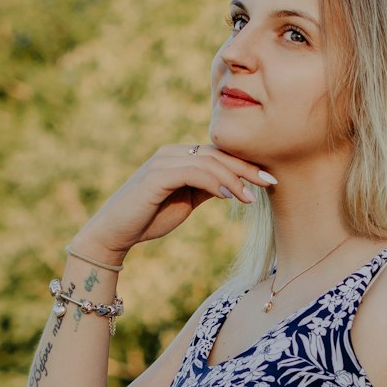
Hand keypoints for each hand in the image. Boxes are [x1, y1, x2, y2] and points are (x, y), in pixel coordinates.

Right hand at [71, 142, 277, 262]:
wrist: (114, 233)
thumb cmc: (149, 219)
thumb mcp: (186, 201)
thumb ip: (207, 188)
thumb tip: (234, 185)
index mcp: (179, 157)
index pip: (219, 155)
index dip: (246, 165)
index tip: (270, 178)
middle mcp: (171, 153)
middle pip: (218, 154)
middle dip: (247, 168)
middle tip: (271, 181)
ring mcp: (163, 162)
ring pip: (209, 162)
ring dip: (234, 179)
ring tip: (250, 198)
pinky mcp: (156, 176)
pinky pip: (194, 173)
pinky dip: (215, 183)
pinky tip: (230, 196)